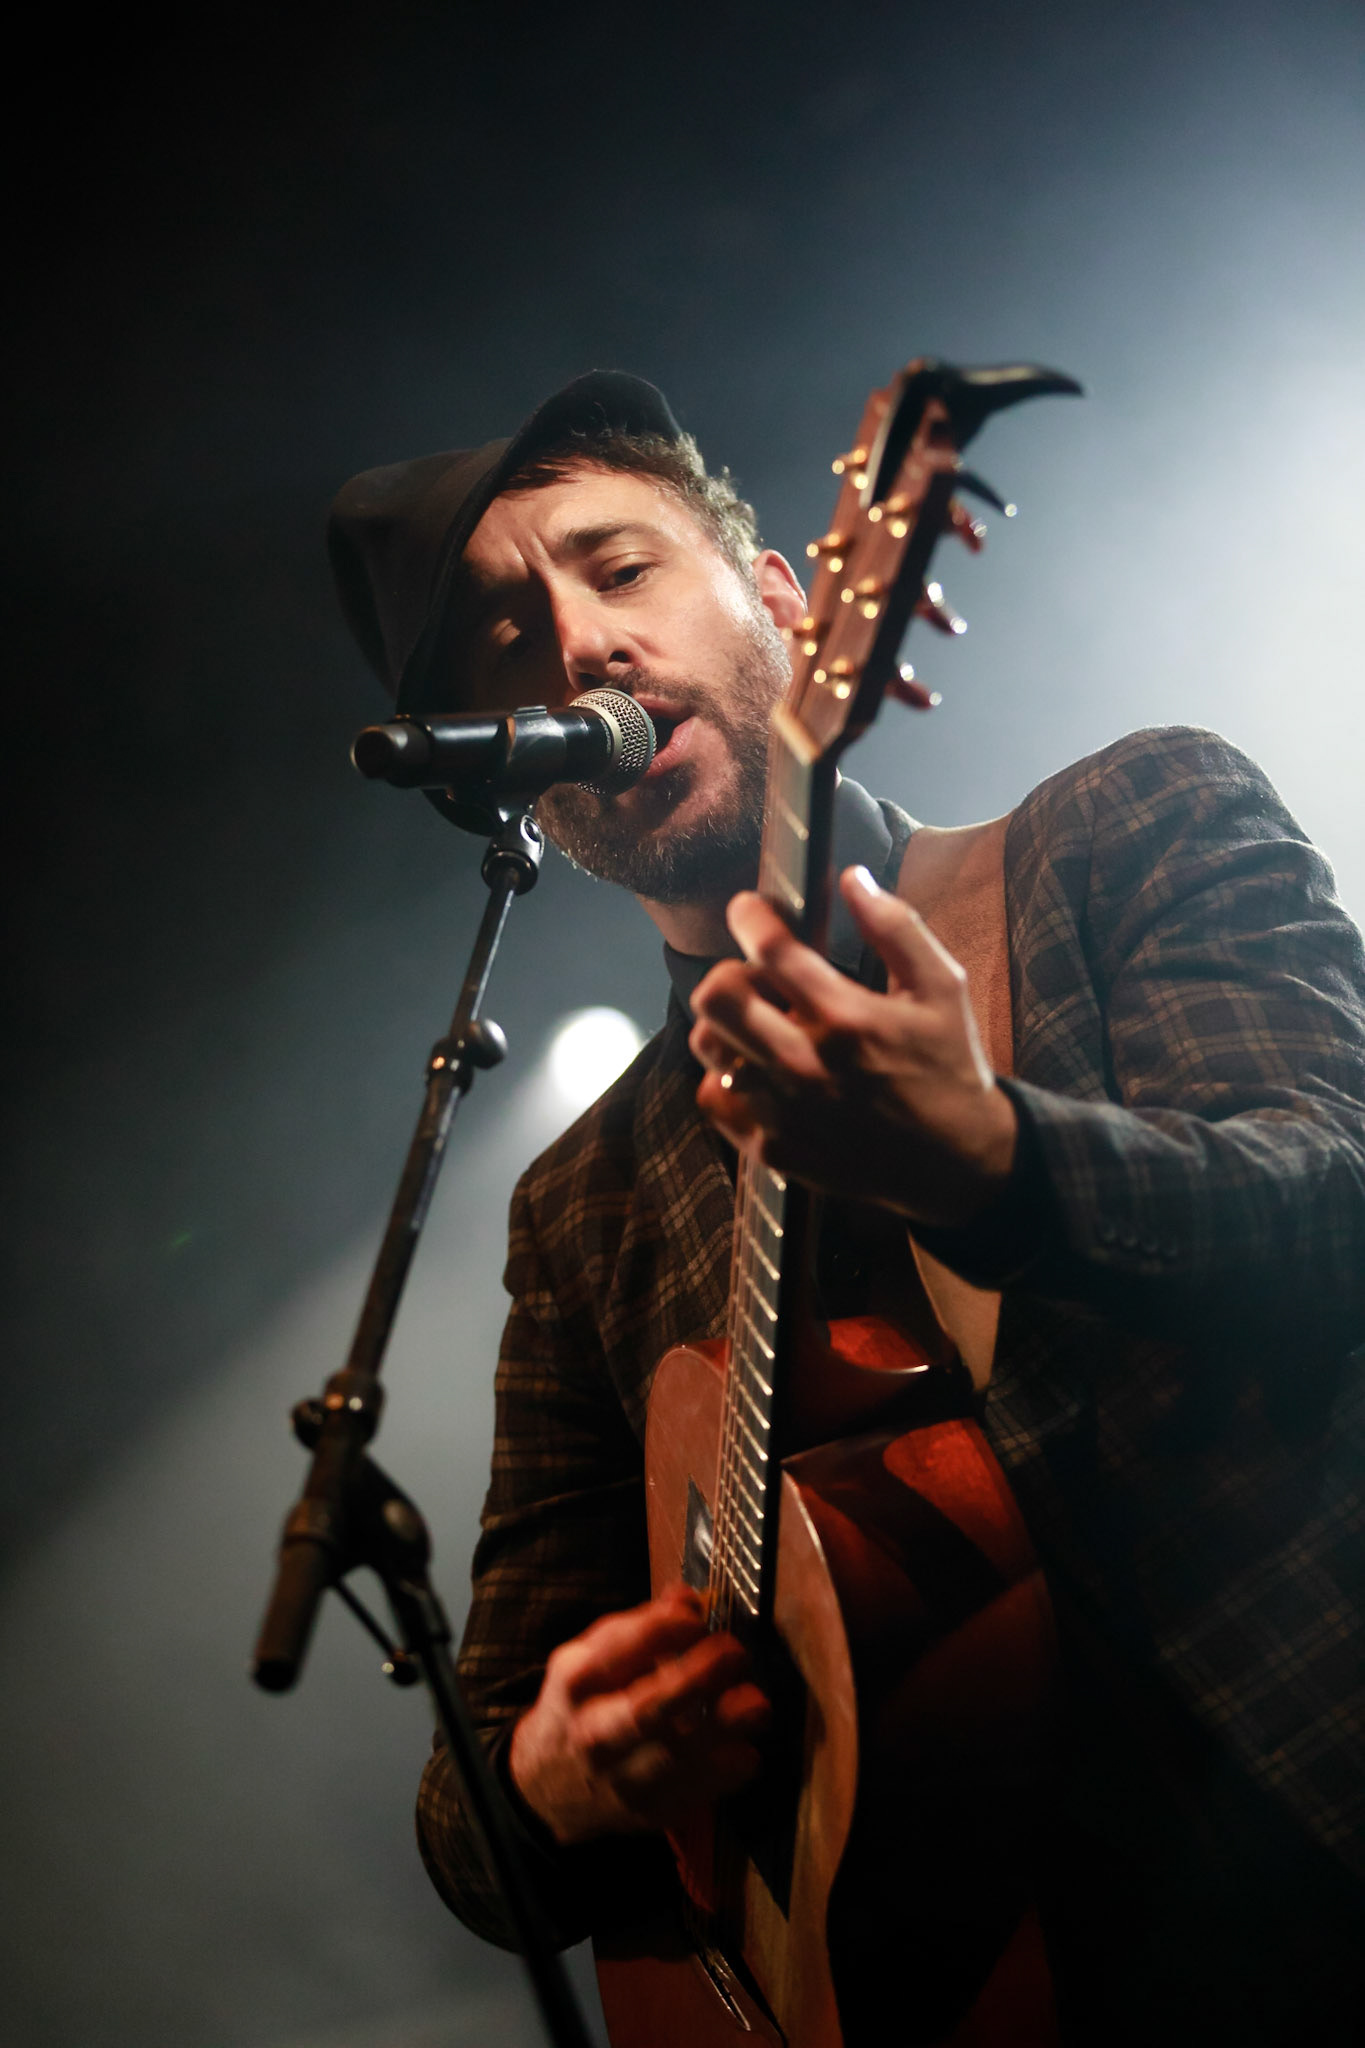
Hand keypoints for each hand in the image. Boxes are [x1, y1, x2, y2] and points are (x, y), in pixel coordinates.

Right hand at [507, 1586, 769, 1845]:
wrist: (547, 1789)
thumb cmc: (580, 1705)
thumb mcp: (589, 1657)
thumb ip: (639, 1627)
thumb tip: (691, 1598)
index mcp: (578, 1681)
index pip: (619, 1649)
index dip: (666, 1628)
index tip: (699, 1618)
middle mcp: (595, 1732)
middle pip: (647, 1709)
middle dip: (698, 1678)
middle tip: (735, 1654)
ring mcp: (621, 1778)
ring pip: (675, 1758)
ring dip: (723, 1728)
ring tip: (756, 1705)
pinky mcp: (648, 1812)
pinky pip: (695, 1793)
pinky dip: (726, 1771)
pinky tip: (746, 1749)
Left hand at [689, 865, 1017, 1227]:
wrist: (956, 1163)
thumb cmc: (949, 1066)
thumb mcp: (942, 988)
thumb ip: (897, 927)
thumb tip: (853, 878)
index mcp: (848, 1017)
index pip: (770, 949)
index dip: (749, 916)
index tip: (750, 909)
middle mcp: (806, 1064)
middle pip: (716, 997)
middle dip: (729, 972)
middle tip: (756, 978)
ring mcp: (783, 1110)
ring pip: (707, 1045)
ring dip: (726, 1025)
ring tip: (760, 1025)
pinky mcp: (772, 1147)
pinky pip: (714, 1097)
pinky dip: (727, 1077)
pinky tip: (761, 1071)